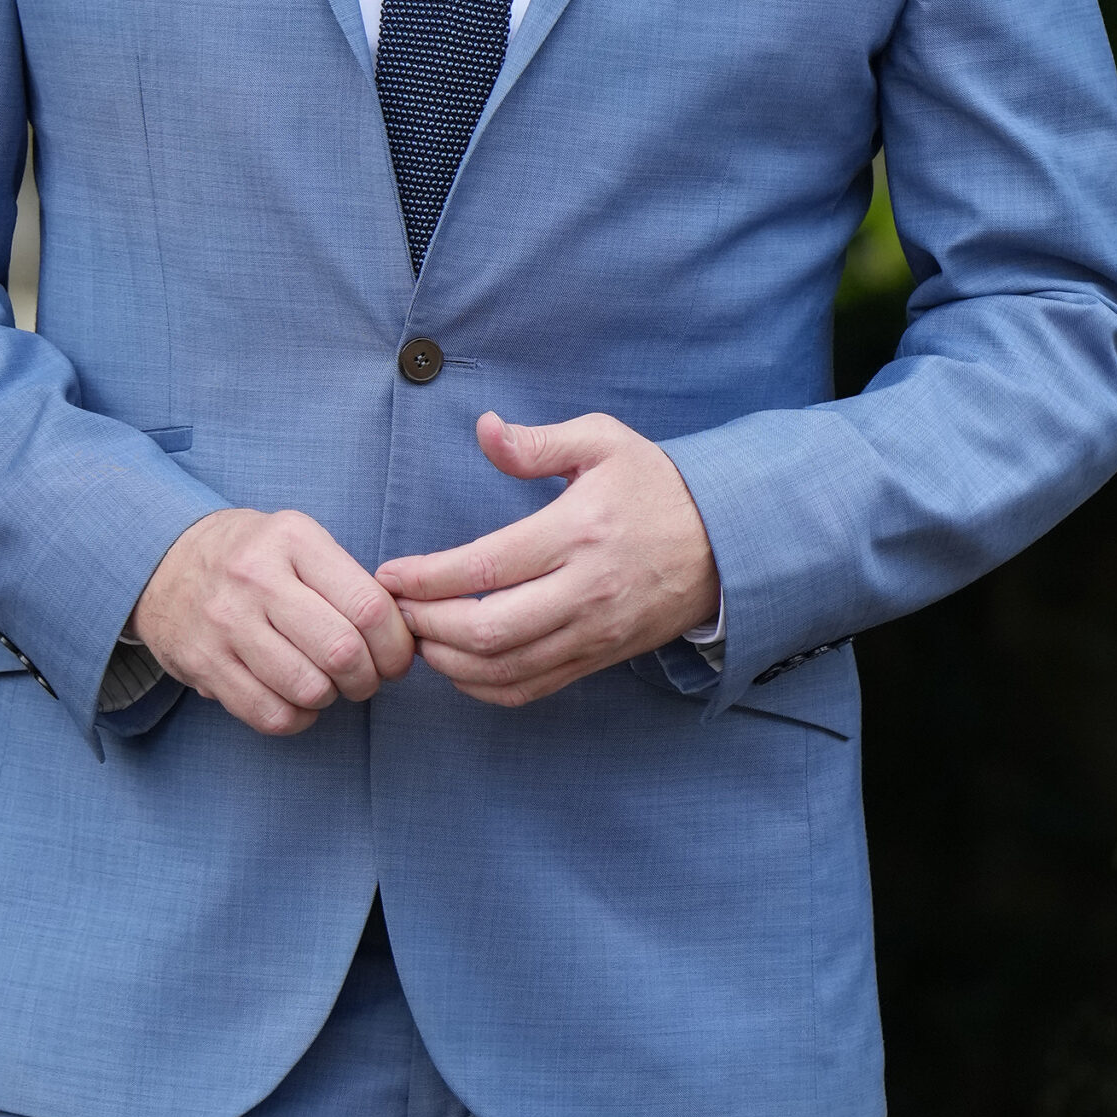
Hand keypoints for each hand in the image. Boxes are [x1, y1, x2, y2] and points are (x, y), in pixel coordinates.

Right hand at [130, 509, 415, 737]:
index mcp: (293, 539)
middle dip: (369, 678)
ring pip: (308, 688)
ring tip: (329, 685)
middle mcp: (257, 577)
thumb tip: (403, 636)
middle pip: (342, 651)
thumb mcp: (299, 541)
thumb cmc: (254, 556)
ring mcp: (226, 622)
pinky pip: (270, 714)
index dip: (396, 645)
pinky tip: (298, 700)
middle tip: (366, 677)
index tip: (396, 658)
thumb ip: (347, 580)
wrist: (165, 561)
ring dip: (332, 698)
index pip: (368, 606)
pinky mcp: (203, 663)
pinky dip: (298, 718)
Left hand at [375, 412, 719, 707]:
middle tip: (395, 610)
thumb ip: (537, 441)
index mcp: (577, 532)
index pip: (485, 568)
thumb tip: (483, 429)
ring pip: (506, 668)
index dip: (426, 577)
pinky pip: (532, 688)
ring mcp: (594, 633)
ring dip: (448, 662)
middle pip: (488, 629)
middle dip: (427, 625)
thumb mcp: (603, 441)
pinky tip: (457, 667)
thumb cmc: (654, 485)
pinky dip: (485, 687)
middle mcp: (585, 590)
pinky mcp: (600, 658)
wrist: (726, 542)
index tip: (389, 574)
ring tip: (417, 637)